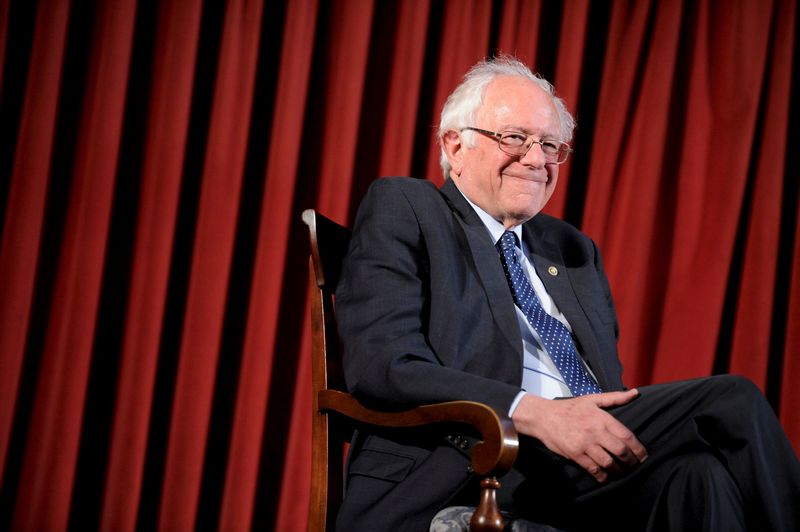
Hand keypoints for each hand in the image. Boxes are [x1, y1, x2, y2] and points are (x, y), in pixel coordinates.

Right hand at [511, 389, 647, 482]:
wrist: (543, 416)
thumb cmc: (569, 408)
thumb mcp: (592, 399)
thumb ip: (615, 398)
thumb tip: (636, 393)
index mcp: (601, 418)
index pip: (626, 436)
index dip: (638, 448)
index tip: (643, 455)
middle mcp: (595, 432)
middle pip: (621, 451)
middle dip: (632, 462)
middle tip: (635, 466)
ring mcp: (585, 444)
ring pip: (609, 463)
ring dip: (619, 471)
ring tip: (622, 472)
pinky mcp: (575, 454)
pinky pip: (593, 469)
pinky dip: (602, 476)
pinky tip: (605, 476)